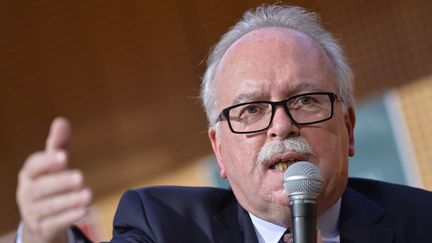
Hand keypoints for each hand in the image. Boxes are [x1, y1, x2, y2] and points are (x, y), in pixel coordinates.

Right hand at [16, 117, 91, 242]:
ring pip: (49, 207)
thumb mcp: (54, 164)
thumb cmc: (49, 182)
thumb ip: (58, 144)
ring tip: (88, 195)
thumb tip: (61, 120)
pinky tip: (84, 211)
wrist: (41, 219)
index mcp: (30, 174)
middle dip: (60, 182)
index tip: (64, 157)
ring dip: (69, 201)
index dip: (48, 161)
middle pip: (41, 188)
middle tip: (80, 177)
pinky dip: (69, 217)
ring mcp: (33, 212)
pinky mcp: (43, 228)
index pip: (34, 166)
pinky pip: (54, 224)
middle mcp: (28, 193)